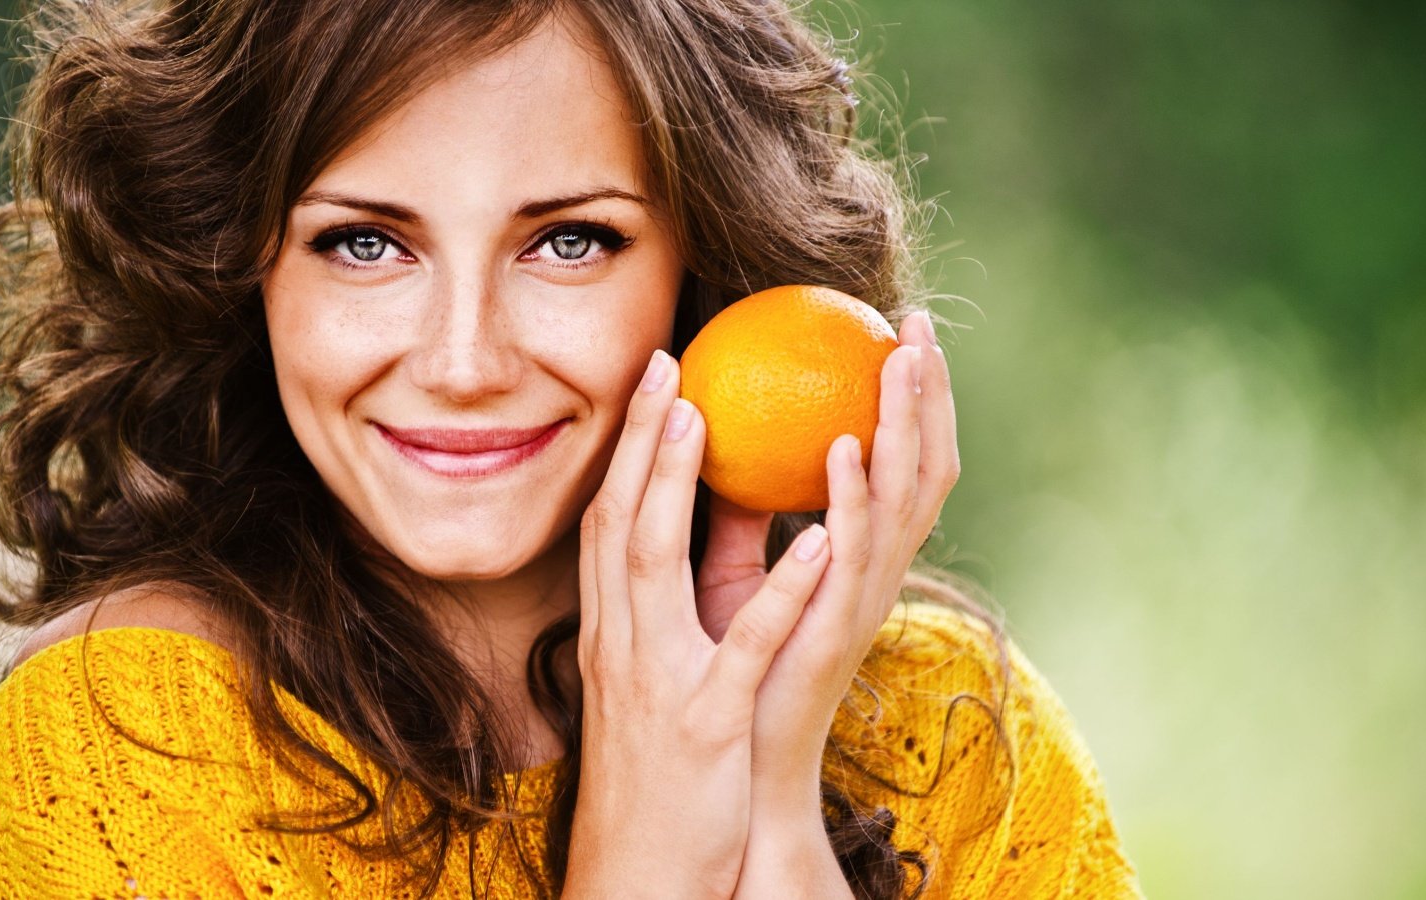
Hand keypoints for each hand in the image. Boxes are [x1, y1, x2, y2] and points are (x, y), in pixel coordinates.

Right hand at [563, 349, 835, 899]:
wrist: (640, 869)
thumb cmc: (660, 765)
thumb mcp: (661, 671)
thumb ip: (679, 599)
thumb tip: (720, 525)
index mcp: (615, 628)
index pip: (610, 519)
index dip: (629, 446)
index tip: (656, 376)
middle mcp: (622, 642)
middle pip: (619, 520)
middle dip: (639, 440)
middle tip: (669, 364)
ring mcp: (658, 678)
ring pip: (653, 565)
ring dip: (676, 486)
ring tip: (708, 417)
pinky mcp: (704, 721)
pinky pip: (742, 646)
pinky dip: (776, 590)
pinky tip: (815, 543)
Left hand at [694, 310, 959, 891]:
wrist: (741, 766)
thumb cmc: (742, 672)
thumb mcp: (740, 580)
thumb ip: (742, 518)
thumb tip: (711, 441)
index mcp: (860, 561)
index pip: (904, 467)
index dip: (914, 403)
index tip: (902, 333)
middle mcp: (874, 576)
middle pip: (923, 471)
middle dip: (928, 396)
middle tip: (920, 325)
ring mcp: (860, 604)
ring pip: (902, 503)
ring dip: (905, 427)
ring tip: (900, 360)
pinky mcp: (833, 634)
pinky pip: (852, 557)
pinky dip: (852, 498)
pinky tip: (842, 445)